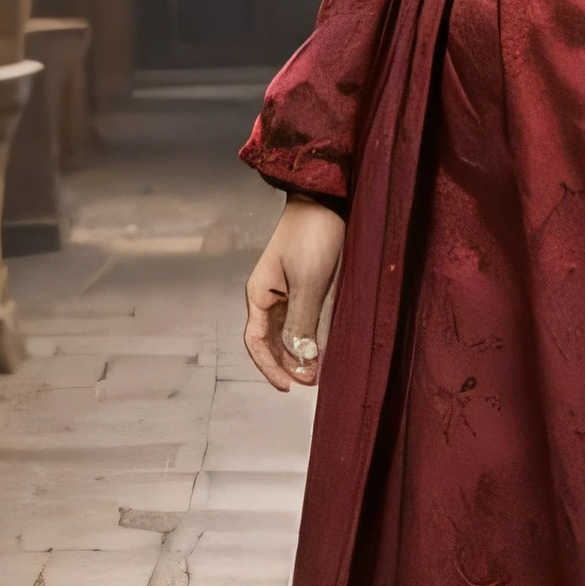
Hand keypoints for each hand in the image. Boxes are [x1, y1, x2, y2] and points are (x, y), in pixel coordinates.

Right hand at [247, 197, 346, 390]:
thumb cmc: (312, 236)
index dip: (269, 366)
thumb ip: (301, 322)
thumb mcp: (307, 283)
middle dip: (290, 364)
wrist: (328, 199)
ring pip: (293, 332)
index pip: (256, 341)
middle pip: (274, 341)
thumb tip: (299, 360)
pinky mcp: (311, 286)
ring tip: (320, 372)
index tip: (288, 386)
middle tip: (312, 382)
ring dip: (304, 353)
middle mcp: (271, 297)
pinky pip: (309, 319)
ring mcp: (291, 292)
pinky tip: (327, 349)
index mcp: (260, 294)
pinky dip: (316, 336)